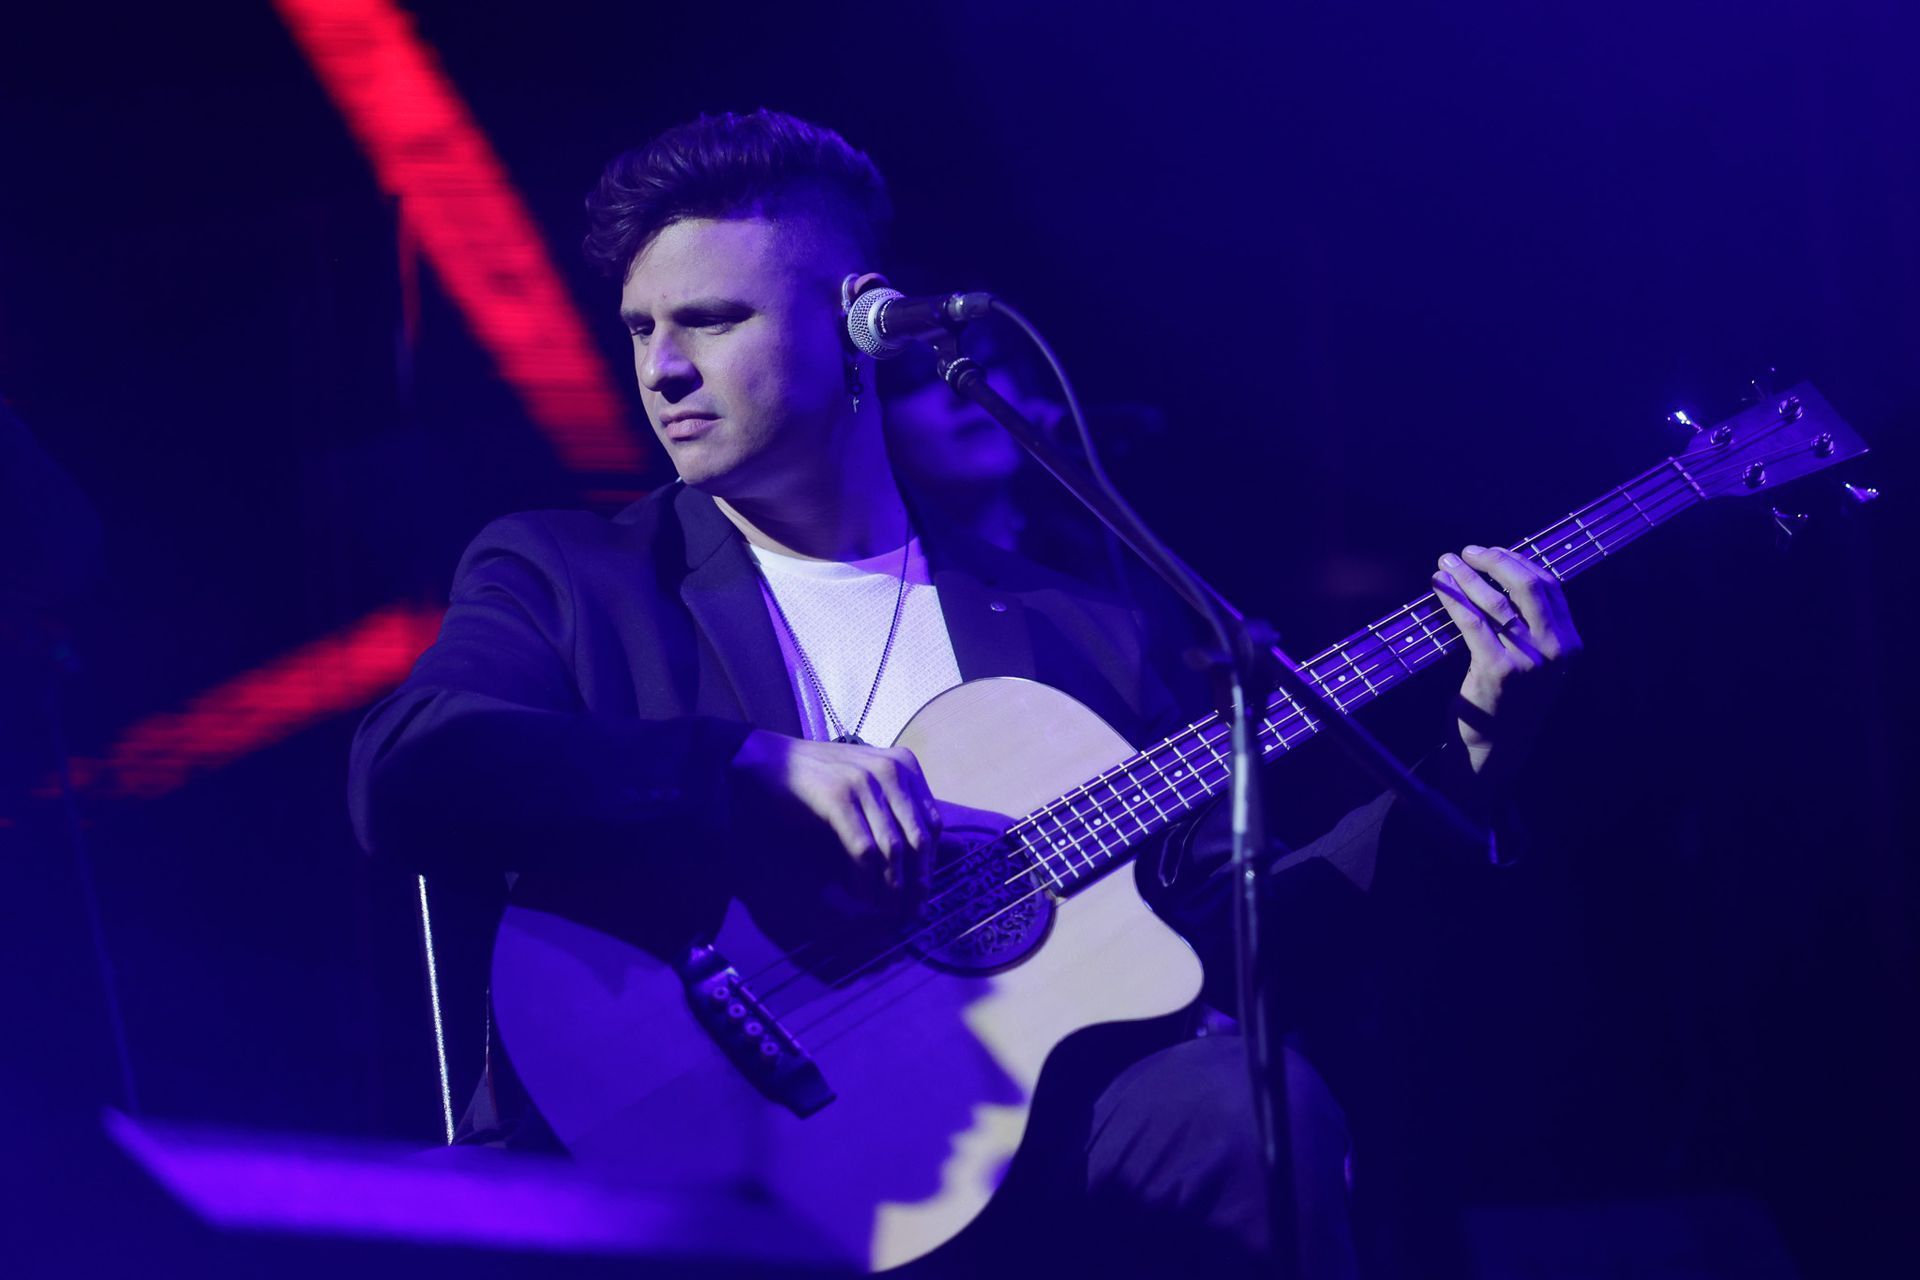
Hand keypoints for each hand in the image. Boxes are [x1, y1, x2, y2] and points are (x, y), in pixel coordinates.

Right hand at [729, 730, 938, 909]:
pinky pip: (863, 850)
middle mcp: (891, 770)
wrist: (768, 761)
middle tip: (910, 914)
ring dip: (890, 887)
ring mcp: (864, 781)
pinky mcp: (838, 797)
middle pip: (918, 839)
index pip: (933, 824)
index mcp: (905, 765)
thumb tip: (935, 857)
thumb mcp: (867, 787)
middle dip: (916, 883)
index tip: (922, 895)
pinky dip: (864, 879)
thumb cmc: (820, 780)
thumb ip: (897, 812)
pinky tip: (858, 895)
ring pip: (893, 849)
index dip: (930, 864)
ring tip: (883, 909)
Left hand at [1431, 545, 1582, 786]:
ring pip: (1496, 601)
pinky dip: (1452, 598)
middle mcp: (1555, 651)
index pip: (1549, 587)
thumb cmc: (1509, 699)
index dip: (1518, 562)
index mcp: (1569, 643)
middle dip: (1495, 560)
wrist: (1496, 746)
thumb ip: (1531, 625)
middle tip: (1467, 551)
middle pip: (1527, 586)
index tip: (1493, 551)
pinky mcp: (1497, 669)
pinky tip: (1438, 586)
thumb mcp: (1535, 661)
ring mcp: (1529, 661)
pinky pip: (1471, 622)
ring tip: (1446, 563)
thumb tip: (1502, 573)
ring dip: (1467, 576)